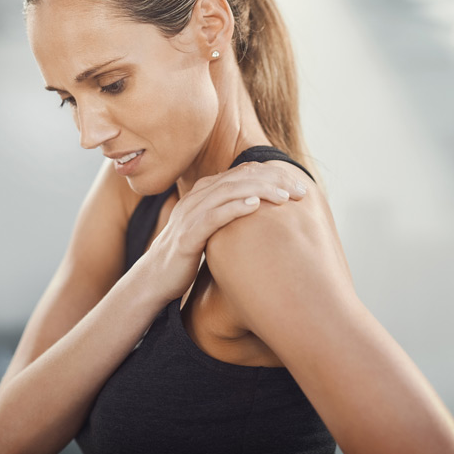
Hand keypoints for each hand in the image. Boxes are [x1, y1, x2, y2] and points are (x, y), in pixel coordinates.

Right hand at [145, 161, 307, 302]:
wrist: (153, 280)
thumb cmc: (186, 256)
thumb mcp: (210, 230)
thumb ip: (229, 217)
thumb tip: (261, 215)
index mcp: (203, 194)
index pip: (242, 173)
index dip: (272, 174)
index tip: (299, 184)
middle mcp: (196, 198)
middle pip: (239, 177)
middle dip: (273, 180)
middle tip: (301, 190)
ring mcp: (189, 216)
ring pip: (227, 192)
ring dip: (259, 191)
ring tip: (285, 196)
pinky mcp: (186, 237)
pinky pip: (212, 217)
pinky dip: (234, 208)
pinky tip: (254, 206)